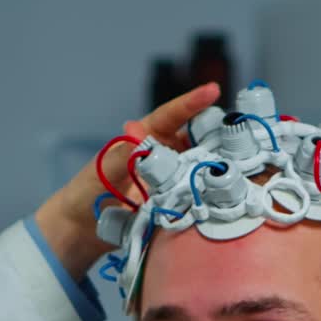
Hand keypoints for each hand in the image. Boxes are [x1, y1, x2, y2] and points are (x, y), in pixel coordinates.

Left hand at [34, 80, 220, 280]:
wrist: (83, 229)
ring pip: (197, 166)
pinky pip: (192, 195)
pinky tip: (223, 193)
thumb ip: (125, 154)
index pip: (172, 115)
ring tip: (237, 163)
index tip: (212, 90)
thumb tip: (143, 138)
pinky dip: (206, 193)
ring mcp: (168, 180)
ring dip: (214, 164)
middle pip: (193, 139)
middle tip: (238, 135)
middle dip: (214, 134)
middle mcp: (161, 155)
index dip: (192, 103)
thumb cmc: (87, 191)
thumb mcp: (105, 169)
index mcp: (145, 137)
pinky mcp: (171, 203)